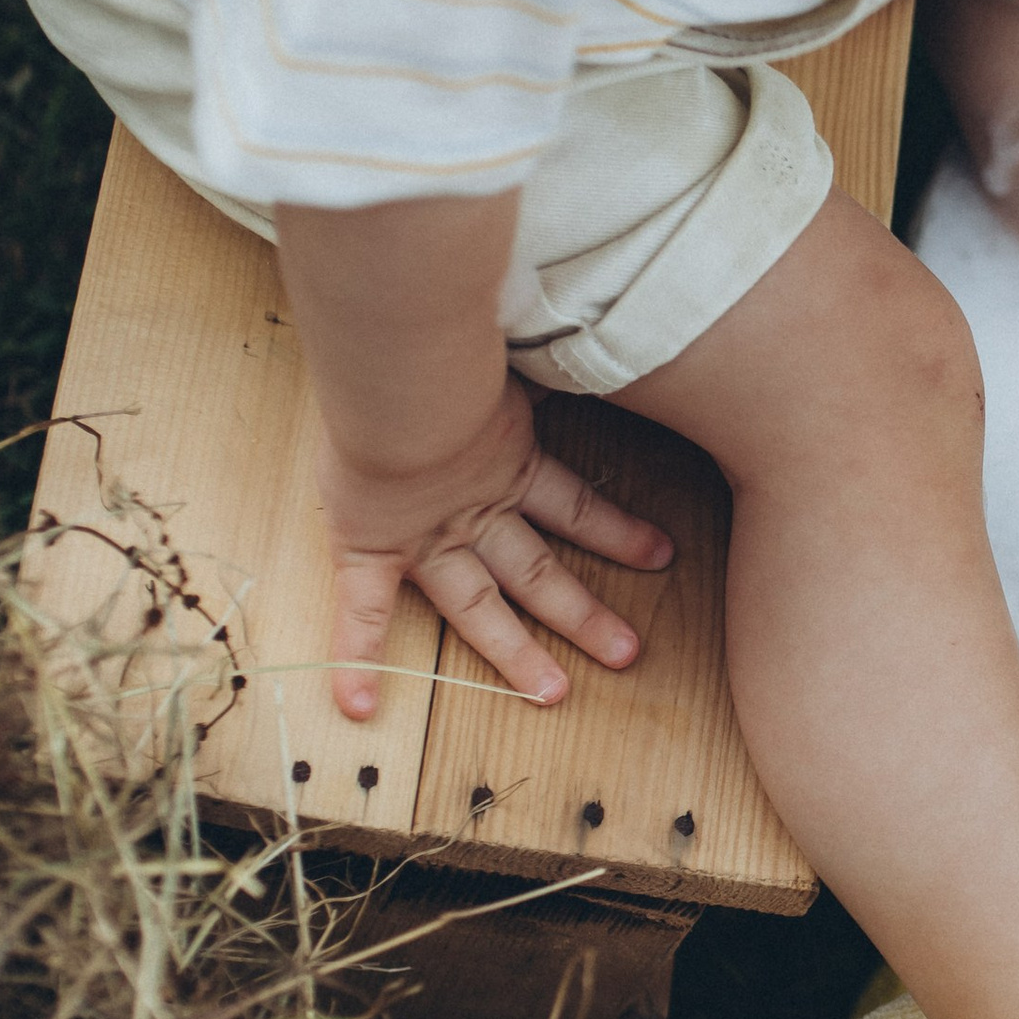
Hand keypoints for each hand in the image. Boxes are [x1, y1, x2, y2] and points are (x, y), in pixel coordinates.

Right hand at [317, 374, 673, 717]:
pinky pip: (360, 610)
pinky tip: (356, 706)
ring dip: (513, 653)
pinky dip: (355, 657)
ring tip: (554, 695)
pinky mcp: (372, 543)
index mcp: (506, 462)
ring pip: (476, 605)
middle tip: (629, 654)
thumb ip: (552, 343)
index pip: (574, 506)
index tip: (663, 555)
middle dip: (584, 614)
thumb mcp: (519, 342)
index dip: (616, 531)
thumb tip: (603, 313)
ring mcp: (425, 532)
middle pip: (538, 572)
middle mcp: (472, 508)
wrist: (404, 376)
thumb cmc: (457, 347)